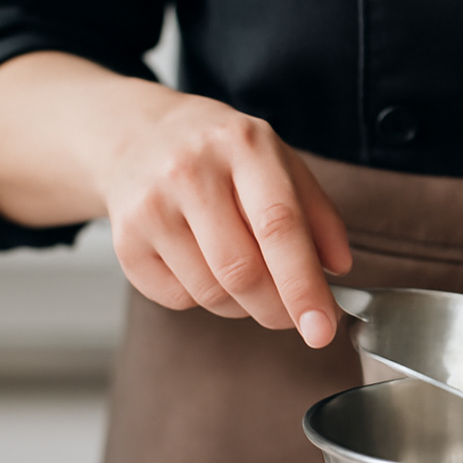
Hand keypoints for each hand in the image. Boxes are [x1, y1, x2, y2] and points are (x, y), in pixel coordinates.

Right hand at [98, 91, 351, 345]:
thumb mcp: (280, 163)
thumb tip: (338, 269)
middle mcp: (190, 171)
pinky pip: (179, 299)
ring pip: (211, 293)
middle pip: (242, 271)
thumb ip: (318, 215)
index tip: (323, 327)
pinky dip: (203, 298)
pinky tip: (203, 264)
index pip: (279, 226)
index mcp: (243, 146)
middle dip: (277, 310)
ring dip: (242, 305)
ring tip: (245, 274)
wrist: (139, 135)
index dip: (304, 285)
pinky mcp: (124, 239)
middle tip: (295, 318)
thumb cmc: (222, 156)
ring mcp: (151, 205)